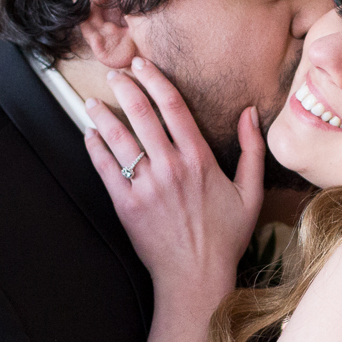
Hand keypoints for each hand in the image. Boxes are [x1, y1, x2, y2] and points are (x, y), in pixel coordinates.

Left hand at [82, 57, 263, 304]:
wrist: (196, 276)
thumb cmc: (225, 238)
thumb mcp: (251, 193)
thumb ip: (252, 150)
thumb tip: (249, 114)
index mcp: (198, 160)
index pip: (173, 106)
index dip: (155, 80)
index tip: (142, 65)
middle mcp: (170, 167)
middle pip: (141, 114)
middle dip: (124, 88)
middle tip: (114, 73)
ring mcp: (146, 186)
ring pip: (118, 138)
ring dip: (102, 114)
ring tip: (93, 101)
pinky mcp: (126, 204)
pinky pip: (105, 168)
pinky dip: (95, 148)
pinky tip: (89, 135)